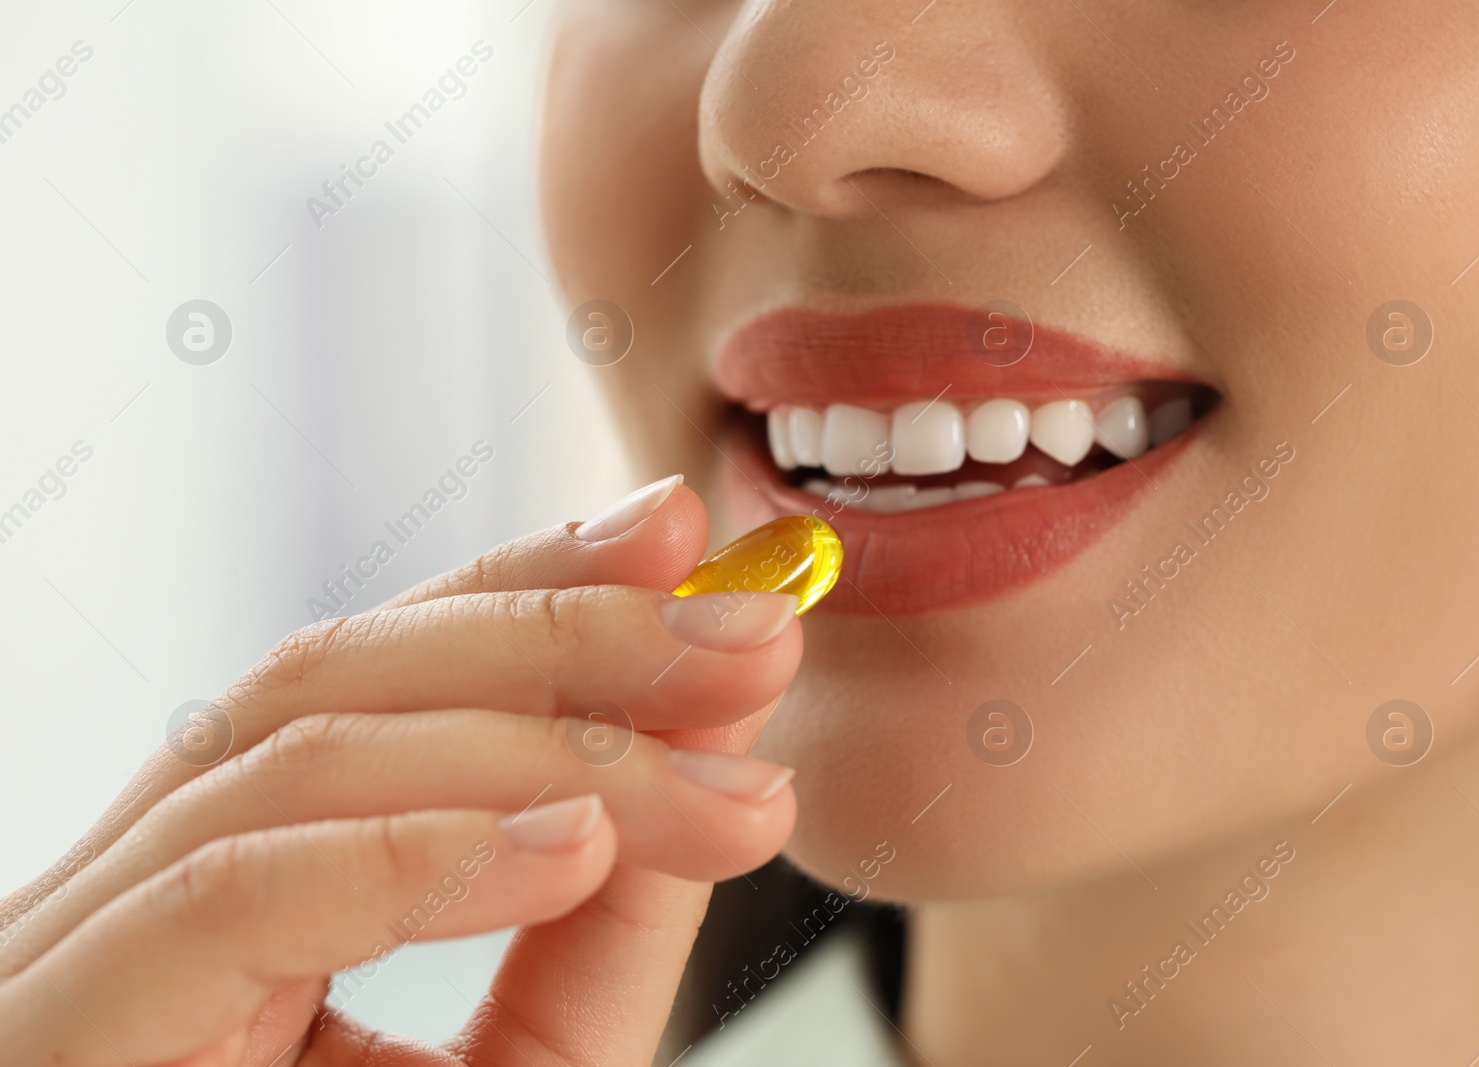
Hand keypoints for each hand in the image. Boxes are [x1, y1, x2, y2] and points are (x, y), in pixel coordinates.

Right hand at [0, 478, 799, 1065]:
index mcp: (242, 870)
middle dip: (563, 630)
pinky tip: (565, 843)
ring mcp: (80, 950)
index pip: (389, 674)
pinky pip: (226, 894)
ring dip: (534, 736)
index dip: (535, 582)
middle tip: (747, 628)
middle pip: (341, 670)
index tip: (693, 541)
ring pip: (294, 751)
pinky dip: (409, 852)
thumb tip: (714, 779)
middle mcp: (149, 880)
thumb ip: (597, 933)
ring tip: (716, 768)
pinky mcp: (62, 1029)